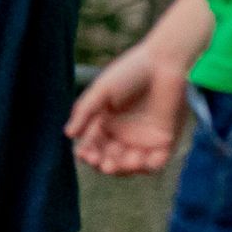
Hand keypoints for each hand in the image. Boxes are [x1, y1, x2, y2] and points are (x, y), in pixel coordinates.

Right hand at [66, 41, 190, 176]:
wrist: (162, 63)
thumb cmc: (129, 72)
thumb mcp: (102, 90)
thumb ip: (84, 111)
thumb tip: (68, 134)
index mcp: (105, 123)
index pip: (92, 146)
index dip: (88, 154)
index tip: (85, 155)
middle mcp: (122, 135)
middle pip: (110, 160)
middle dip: (106, 165)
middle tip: (104, 165)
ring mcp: (143, 140)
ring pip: (131, 166)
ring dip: (125, 168)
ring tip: (125, 161)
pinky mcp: (164, 141)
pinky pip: (155, 162)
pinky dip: (149, 165)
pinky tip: (141, 159)